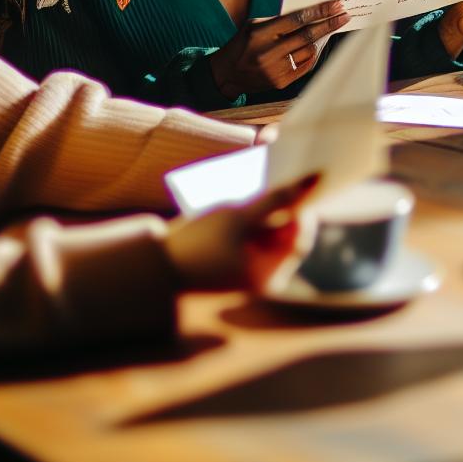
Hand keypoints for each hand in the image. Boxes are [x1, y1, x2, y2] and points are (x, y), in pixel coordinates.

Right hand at [165, 174, 318, 290]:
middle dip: (280, 209)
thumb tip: (309, 183)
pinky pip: (254, 238)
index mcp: (269, 275)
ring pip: (270, 234)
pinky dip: (251, 221)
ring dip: (264, 212)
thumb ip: (275, 199)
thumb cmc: (195, 243)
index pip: (300, 238)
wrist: (154, 266)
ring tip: (247, 193)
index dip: (300, 210)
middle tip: (270, 183)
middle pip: (287, 235)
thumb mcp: (237, 216)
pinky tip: (238, 205)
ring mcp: (251, 272)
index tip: (294, 184)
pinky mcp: (238, 264)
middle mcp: (265, 278)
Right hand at [207, 1, 349, 98]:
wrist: (226, 73)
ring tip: (327, 29)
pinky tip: (315, 47)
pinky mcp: (280, 82)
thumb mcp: (254, 25)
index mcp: (260, 33)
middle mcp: (268, 53)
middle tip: (344, 15)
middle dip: (329, 24)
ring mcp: (274, 70)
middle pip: (306, 36)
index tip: (335, 5)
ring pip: (308, 52)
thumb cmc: (242, 44)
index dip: (318, 12)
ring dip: (321, 40)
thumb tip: (310, 15)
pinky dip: (312, 55)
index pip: (296, 20)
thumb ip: (279, 22)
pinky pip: (305, 66)